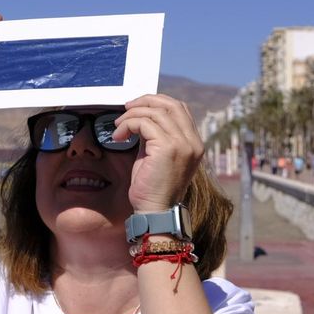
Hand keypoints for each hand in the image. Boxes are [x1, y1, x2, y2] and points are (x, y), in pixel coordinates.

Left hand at [110, 94, 204, 212]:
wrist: (155, 212)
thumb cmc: (152, 187)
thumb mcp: (156, 155)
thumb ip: (155, 134)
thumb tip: (141, 115)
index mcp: (194, 143)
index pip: (180, 108)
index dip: (157, 102)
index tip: (137, 108)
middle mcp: (193, 142)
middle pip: (171, 104)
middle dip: (145, 101)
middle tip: (126, 109)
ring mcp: (183, 144)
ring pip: (155, 112)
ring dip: (132, 115)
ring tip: (118, 127)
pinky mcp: (168, 148)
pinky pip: (144, 123)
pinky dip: (128, 125)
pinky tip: (119, 137)